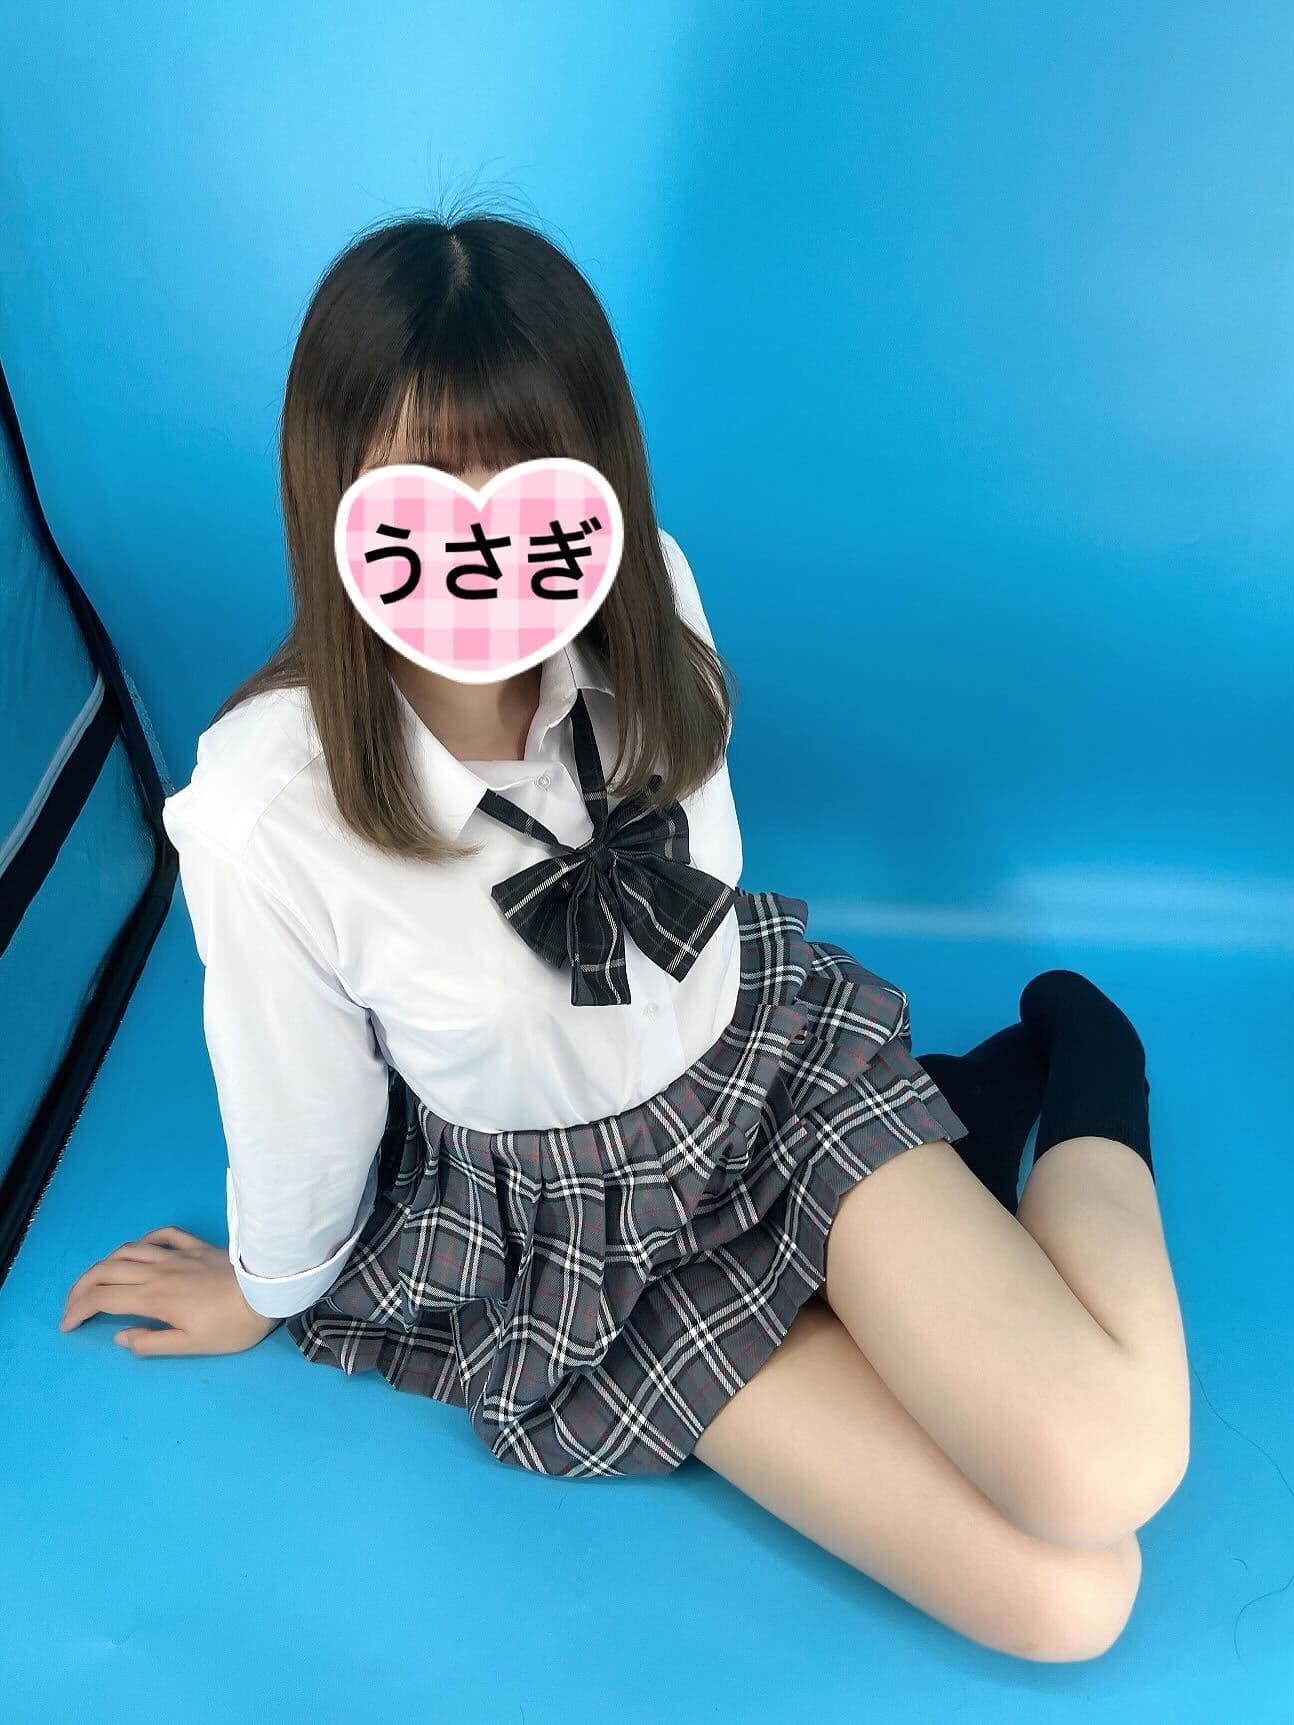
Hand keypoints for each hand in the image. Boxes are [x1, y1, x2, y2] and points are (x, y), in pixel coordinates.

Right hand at [59, 1225, 280, 1355]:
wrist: (268, 1291)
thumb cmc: (232, 1325)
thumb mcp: (191, 1346)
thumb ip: (151, 1342)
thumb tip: (119, 1336)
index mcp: (152, 1297)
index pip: (102, 1299)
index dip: (78, 1310)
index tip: (67, 1325)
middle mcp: (158, 1270)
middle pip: (106, 1271)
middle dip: (81, 1287)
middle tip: (73, 1306)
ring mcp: (177, 1254)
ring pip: (128, 1250)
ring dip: (105, 1264)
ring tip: (98, 1280)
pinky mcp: (197, 1245)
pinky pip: (163, 1235)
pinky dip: (145, 1241)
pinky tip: (141, 1250)